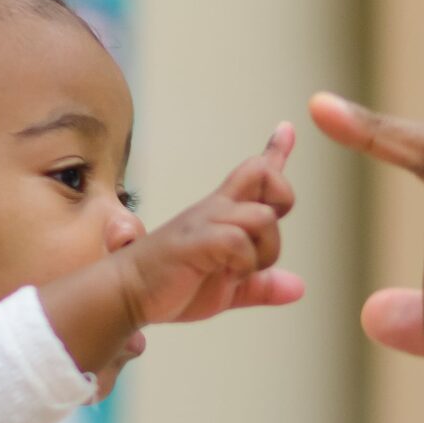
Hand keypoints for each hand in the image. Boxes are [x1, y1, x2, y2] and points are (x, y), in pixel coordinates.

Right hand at [41, 126, 305, 371]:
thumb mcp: (227, 290)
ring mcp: (205, 222)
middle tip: (263, 238)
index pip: (255, 174)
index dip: (275, 151)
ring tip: (239, 271)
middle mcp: (215, 209)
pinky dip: (243, 263)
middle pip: (261, 172)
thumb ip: (261, 286)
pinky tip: (227, 274)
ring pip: (261, 216)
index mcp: (222, 214)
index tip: (287, 128)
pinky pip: (237, 240)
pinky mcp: (195, 240)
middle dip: (282, 197)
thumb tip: (299, 288)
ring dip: (264, 251)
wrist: (124, 294)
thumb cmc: (171, 285)